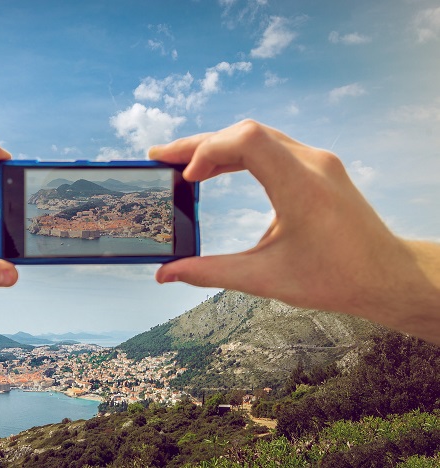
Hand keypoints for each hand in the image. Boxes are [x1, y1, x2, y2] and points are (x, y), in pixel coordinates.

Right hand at [148, 120, 421, 325]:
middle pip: (245, 132)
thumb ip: (210, 272)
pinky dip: (238, 153)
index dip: (208, 150)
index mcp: (301, 186)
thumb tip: (166, 273)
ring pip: (257, 136)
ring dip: (217, 146)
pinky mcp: (318, 168)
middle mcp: (311, 164)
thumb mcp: (266, 279)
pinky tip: (215, 170)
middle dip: (199, 144)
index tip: (186, 179)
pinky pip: (270, 147)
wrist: (387, 276)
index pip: (247, 140)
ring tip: (181, 164)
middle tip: (160, 157)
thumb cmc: (335, 279)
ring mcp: (317, 162)